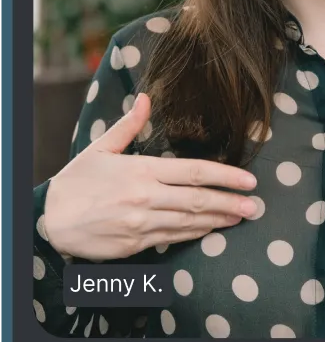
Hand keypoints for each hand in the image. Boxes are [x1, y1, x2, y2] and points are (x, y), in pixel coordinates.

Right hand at [42, 93, 257, 259]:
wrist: (51, 220)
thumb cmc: (77, 181)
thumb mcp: (100, 148)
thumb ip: (129, 124)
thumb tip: (147, 98)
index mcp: (141, 170)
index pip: (194, 172)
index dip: (226, 177)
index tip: (249, 180)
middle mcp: (146, 197)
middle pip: (199, 200)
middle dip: (232, 203)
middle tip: (256, 205)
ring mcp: (143, 222)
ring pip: (191, 222)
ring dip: (219, 220)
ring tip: (241, 217)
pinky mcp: (137, 243)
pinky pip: (175, 238)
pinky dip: (196, 234)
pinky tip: (212, 229)